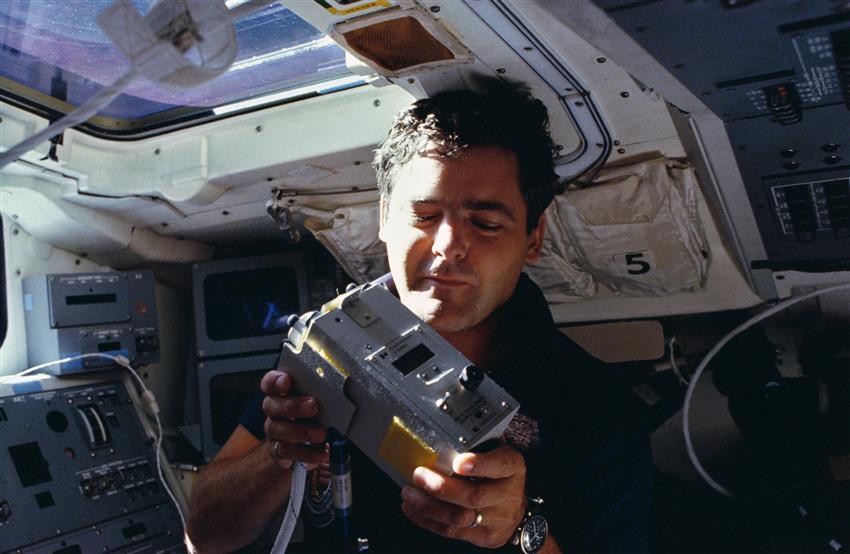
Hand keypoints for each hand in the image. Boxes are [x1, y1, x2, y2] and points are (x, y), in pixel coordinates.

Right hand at [260, 370, 328, 469]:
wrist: (300, 445)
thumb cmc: (311, 415)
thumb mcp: (316, 402)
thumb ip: (321, 394)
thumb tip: (343, 389)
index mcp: (281, 394)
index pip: (270, 383)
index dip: (275, 381)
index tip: (287, 381)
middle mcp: (273, 411)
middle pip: (272, 405)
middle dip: (292, 405)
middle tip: (313, 406)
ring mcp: (274, 431)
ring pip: (277, 429)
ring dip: (300, 431)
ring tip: (321, 433)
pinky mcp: (278, 452)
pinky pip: (287, 452)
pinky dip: (306, 453)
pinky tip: (322, 454)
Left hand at [400, 443, 526, 547]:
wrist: (515, 507)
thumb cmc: (498, 472)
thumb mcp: (495, 452)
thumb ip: (476, 444)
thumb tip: (438, 429)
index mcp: (512, 467)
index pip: (500, 465)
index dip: (479, 464)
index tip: (458, 462)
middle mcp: (508, 494)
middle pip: (474, 496)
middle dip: (441, 487)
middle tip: (419, 475)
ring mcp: (497, 519)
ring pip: (459, 517)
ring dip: (428, 506)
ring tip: (409, 494)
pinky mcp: (484, 537)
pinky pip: (452, 532)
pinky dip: (427, 520)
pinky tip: (413, 508)